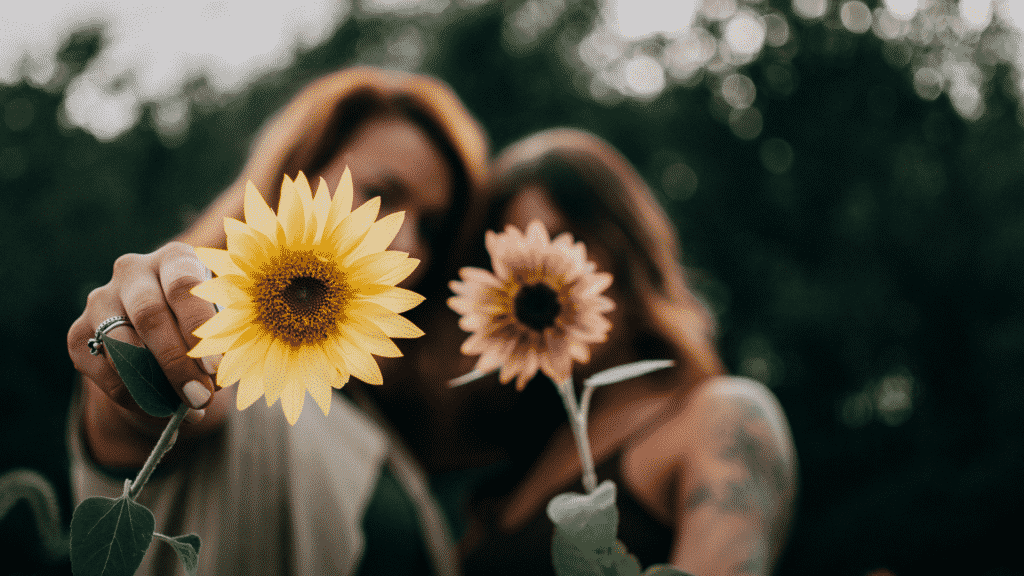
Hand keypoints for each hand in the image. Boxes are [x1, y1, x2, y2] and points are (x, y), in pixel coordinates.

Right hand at [68, 242, 219, 434]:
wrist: (163, 331)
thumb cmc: (205, 322)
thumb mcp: (222, 321)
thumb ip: (221, 340)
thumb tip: (213, 378)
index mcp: (175, 259)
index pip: (183, 286)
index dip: (198, 328)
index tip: (215, 368)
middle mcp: (133, 272)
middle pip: (149, 315)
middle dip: (176, 362)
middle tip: (200, 397)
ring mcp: (100, 300)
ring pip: (121, 343)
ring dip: (154, 384)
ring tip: (185, 410)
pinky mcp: (78, 332)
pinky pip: (101, 369)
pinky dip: (132, 396)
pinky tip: (159, 410)